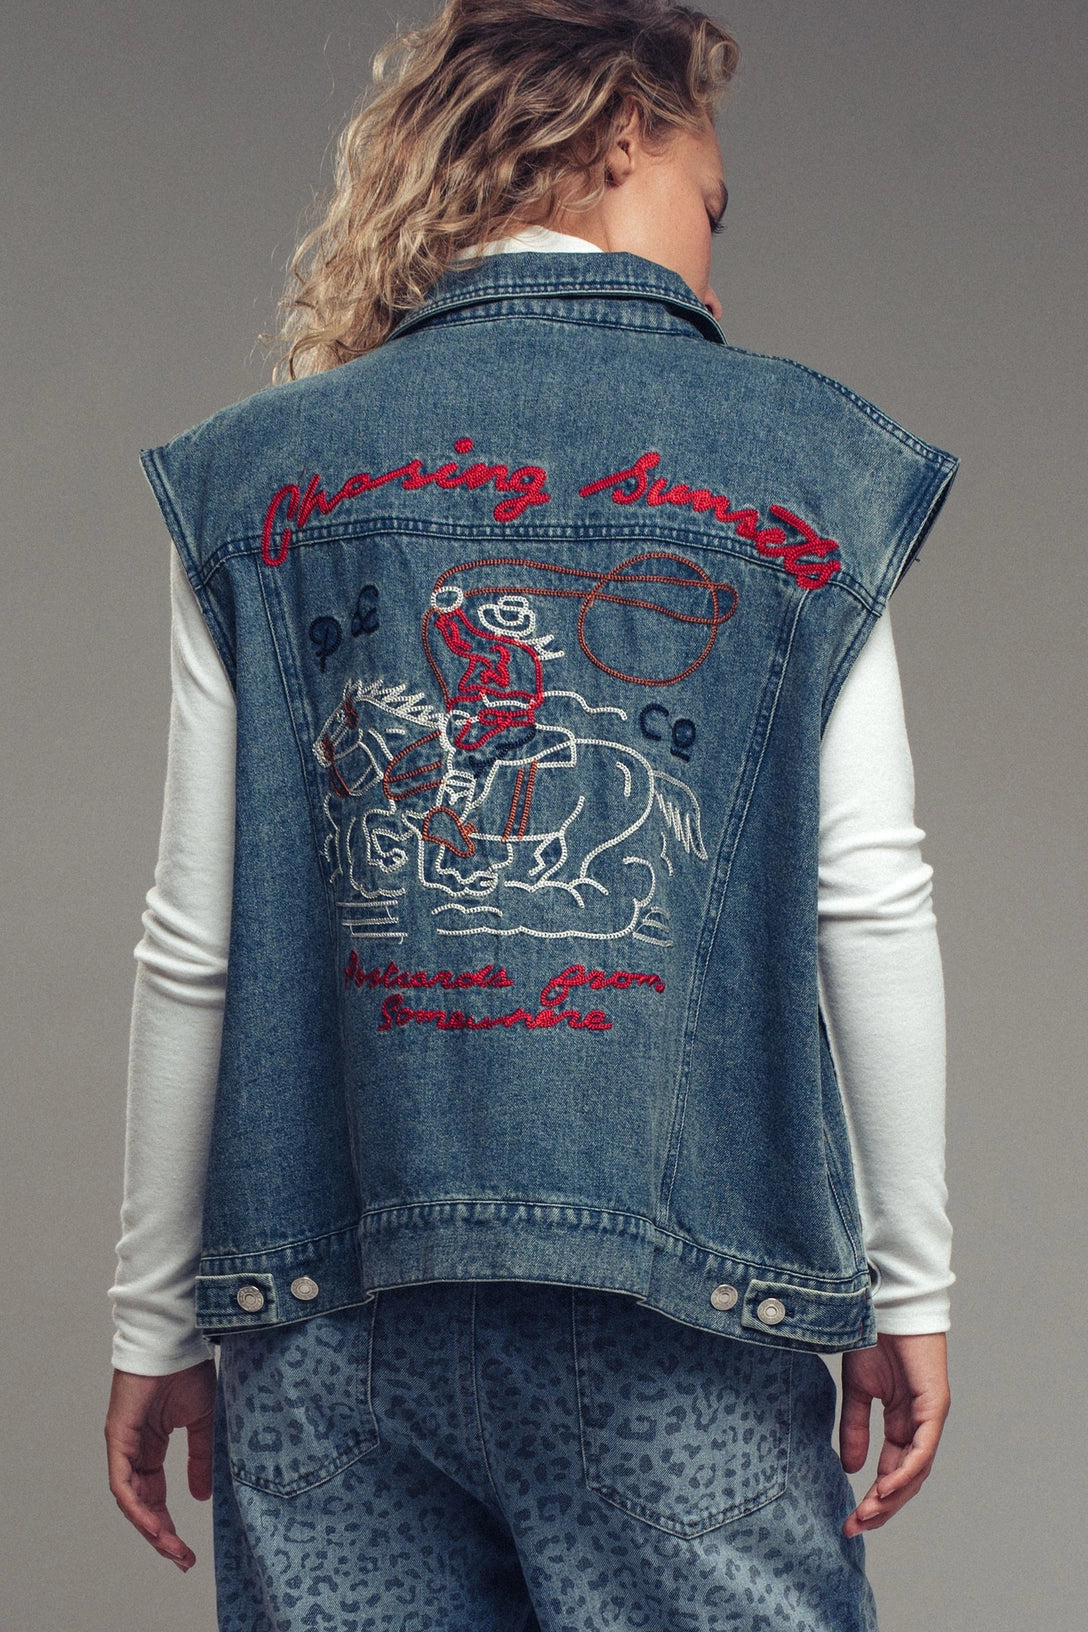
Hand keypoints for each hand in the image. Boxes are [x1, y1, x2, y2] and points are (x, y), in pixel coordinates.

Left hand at [105, 1359, 216, 1569]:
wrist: (176, 1339)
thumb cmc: (188, 1370)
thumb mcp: (203, 1421)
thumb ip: (201, 1458)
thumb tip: (201, 1496)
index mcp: (152, 1446)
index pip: (155, 1496)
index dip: (168, 1524)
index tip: (186, 1549)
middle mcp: (134, 1450)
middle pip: (141, 1504)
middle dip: (160, 1535)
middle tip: (181, 1559)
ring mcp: (123, 1445)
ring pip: (130, 1499)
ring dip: (150, 1527)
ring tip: (171, 1548)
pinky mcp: (117, 1437)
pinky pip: (122, 1481)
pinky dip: (136, 1506)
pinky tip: (154, 1524)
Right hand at [839, 1332, 949, 1536]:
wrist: (885, 1306)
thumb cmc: (874, 1340)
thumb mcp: (857, 1391)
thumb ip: (856, 1428)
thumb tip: (851, 1469)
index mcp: (902, 1424)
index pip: (892, 1472)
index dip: (874, 1499)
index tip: (851, 1520)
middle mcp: (920, 1427)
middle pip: (906, 1480)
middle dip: (883, 1507)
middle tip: (856, 1526)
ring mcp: (930, 1419)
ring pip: (917, 1471)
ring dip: (893, 1497)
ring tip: (868, 1513)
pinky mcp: (935, 1407)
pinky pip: (923, 1449)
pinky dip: (905, 1471)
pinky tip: (886, 1487)